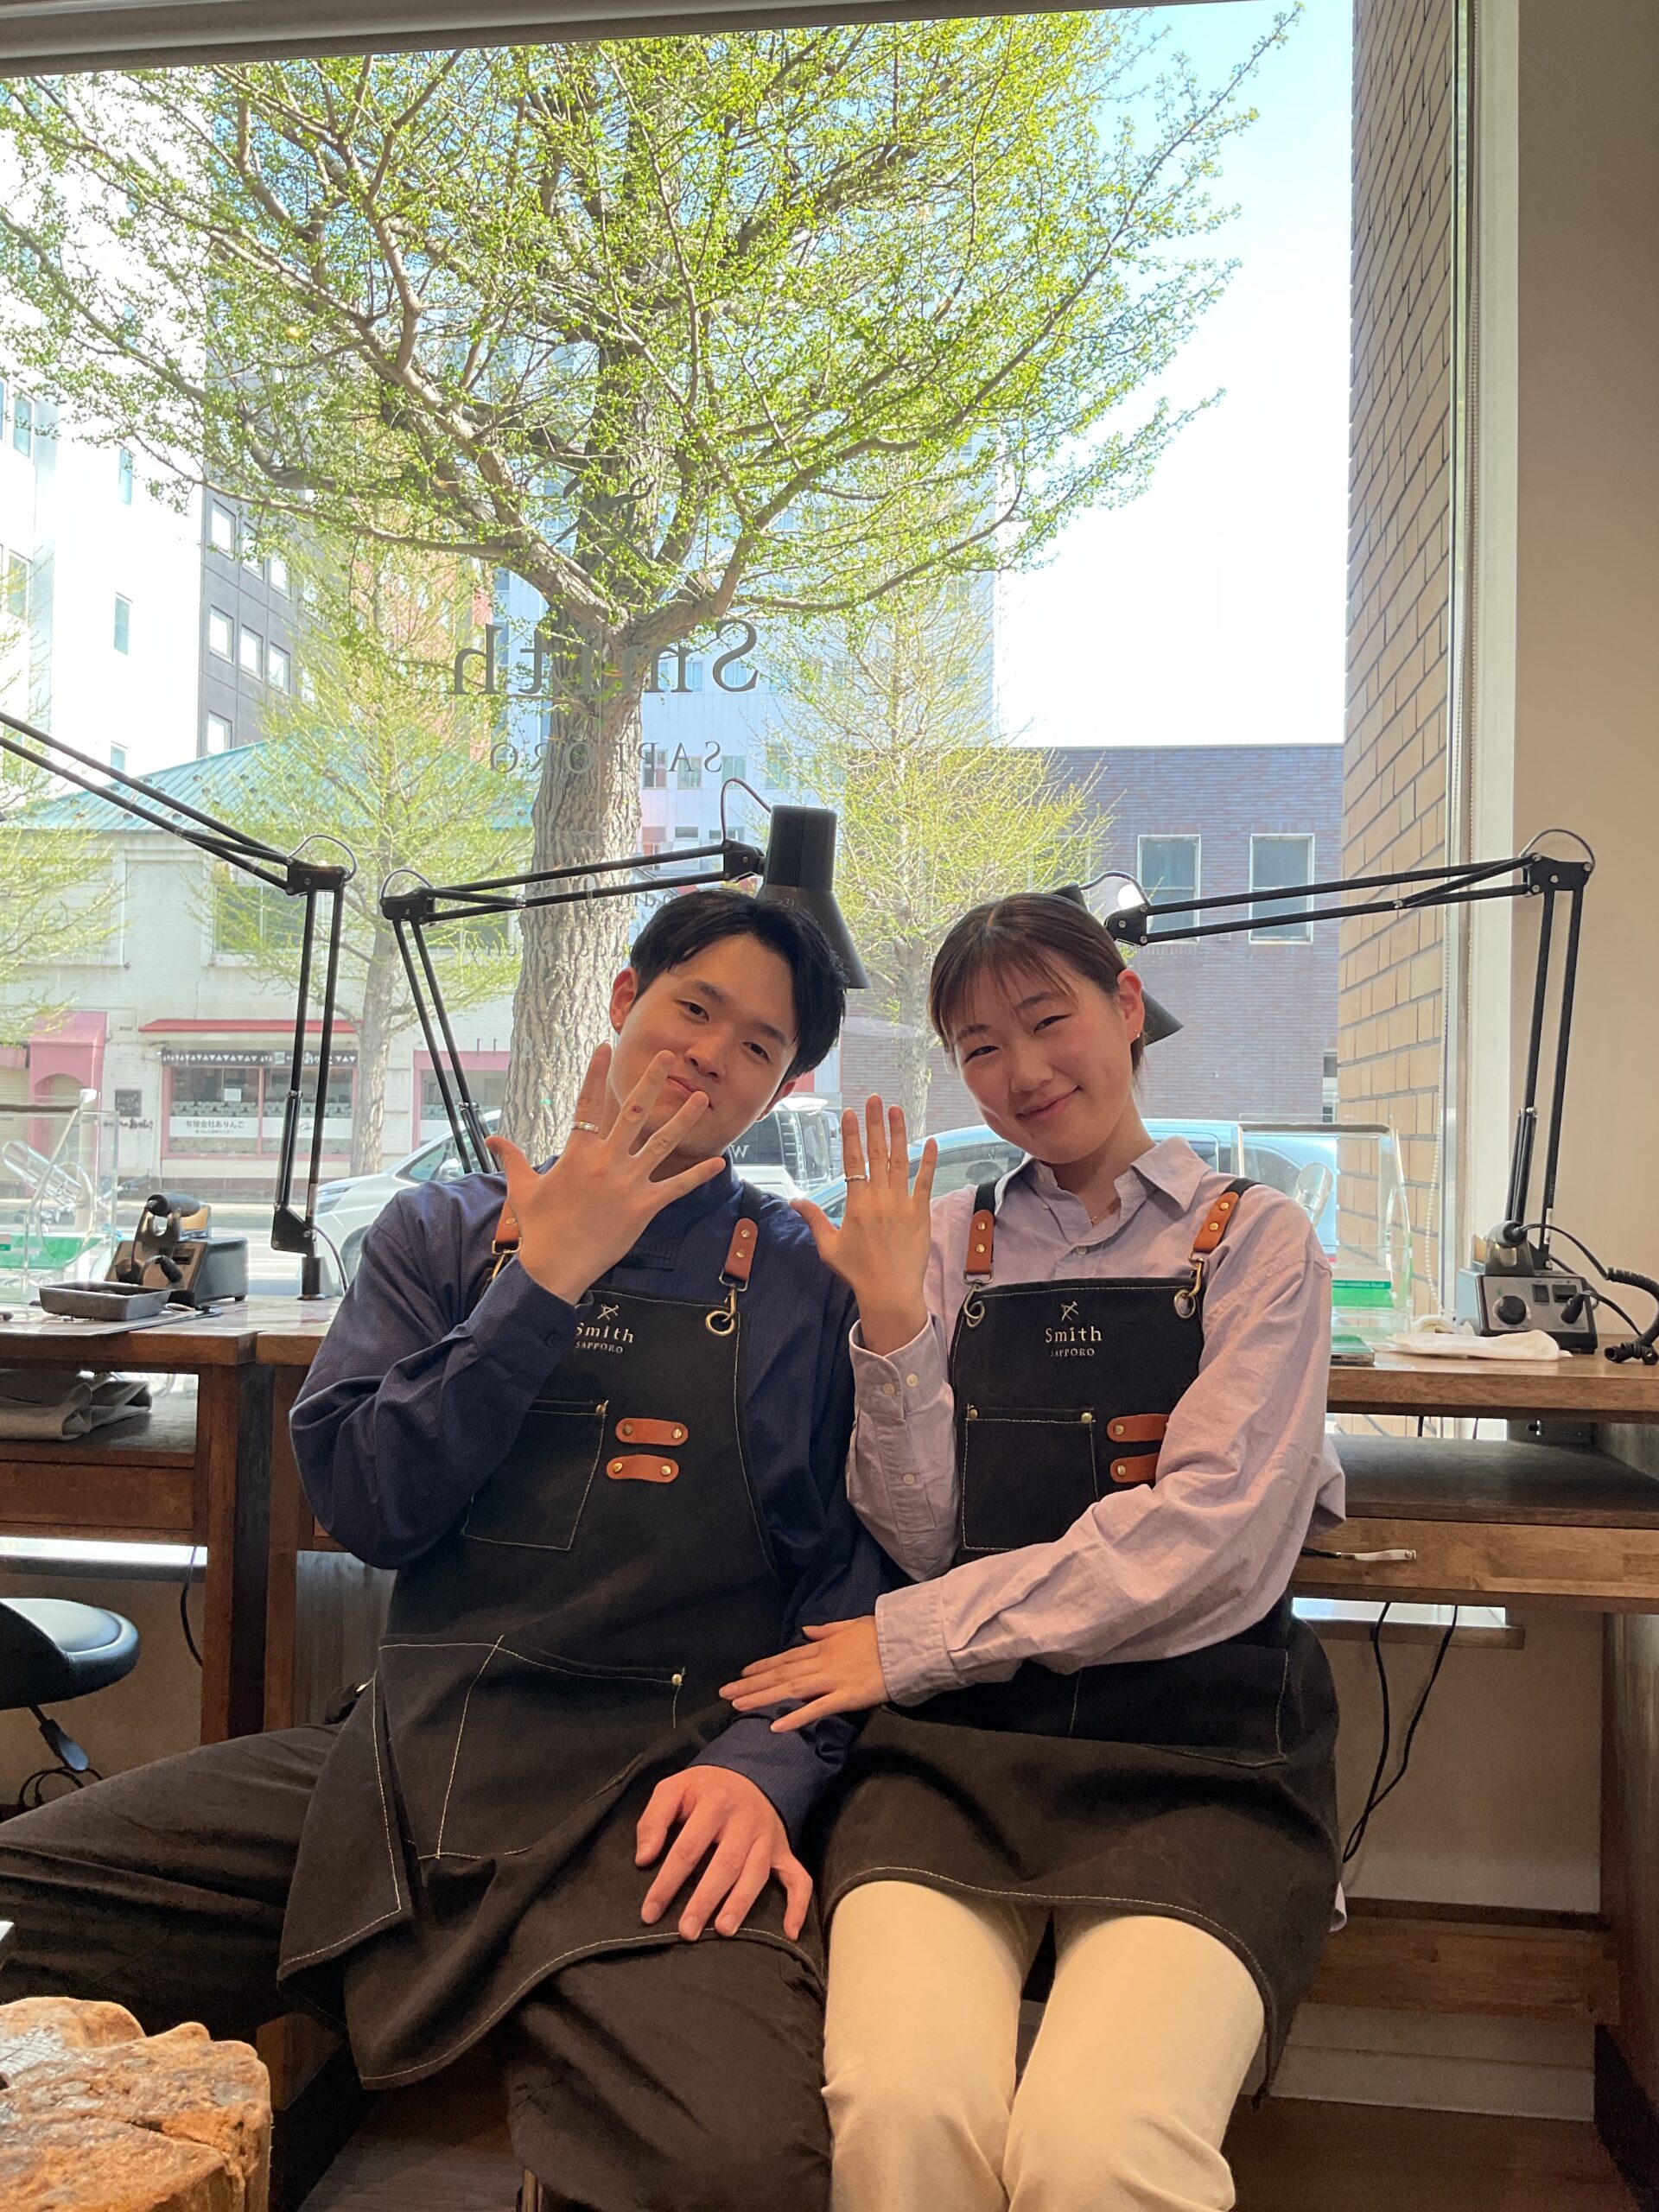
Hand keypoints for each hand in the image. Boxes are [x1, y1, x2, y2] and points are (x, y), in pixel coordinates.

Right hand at [486, 1045, 724, 1305]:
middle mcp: (605, 1162)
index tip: (605, 1048)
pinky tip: (718, 1162)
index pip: (587, 1104)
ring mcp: (628, 1183)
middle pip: (632, 1112)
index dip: (596, 1075)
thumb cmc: (538, 1228)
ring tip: (701, 1098)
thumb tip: (492, 1139)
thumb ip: (511, 1158)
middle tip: (666, 1057)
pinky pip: (676, 1187)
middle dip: (650, 1081)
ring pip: (661, 1143)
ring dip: (683, 1119)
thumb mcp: (521, 1189)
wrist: (555, 1267)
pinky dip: (697, 1175)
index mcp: (577, 1154)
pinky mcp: (644, 1207)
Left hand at [635, 1764, 811, 1940]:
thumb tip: (644, 1858)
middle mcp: (745, 1821)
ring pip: (756, 1874)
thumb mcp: (674, 1788)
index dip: (667, 1882)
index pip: (687, 1848)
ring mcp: (767, 1838)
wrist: (750, 1773)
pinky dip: (797, 1906)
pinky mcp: (783, 1851)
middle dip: (704, 1900)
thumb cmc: (706, 1788)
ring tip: (723, 1930)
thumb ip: (654, 1819)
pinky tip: (790, 1932)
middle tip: (686, 1931)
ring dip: (741, 1903)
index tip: (650, 1912)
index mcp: (715, 1803)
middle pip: (724, 1864)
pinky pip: (799, 1878)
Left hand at [721, 1618, 887, 1733]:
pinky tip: (775, 1726)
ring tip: (737, 1705)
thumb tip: (806, 1631)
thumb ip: (827, 1630)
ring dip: (762, 1698)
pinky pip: (816, 1709)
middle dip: (751, 1684)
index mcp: (822, 1646)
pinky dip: (795, 1717)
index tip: (742, 1673)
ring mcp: (832, 1679)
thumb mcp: (852, 1624)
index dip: (762, 1666)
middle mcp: (821, 1662)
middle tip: (724, 1692)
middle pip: (780, 1674)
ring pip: (790, 1689)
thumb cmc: (882, 1634)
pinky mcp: (846, 1696)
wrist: (906, 1642)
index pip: (785, 1657)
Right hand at [792, 1097, 935, 1355]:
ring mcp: (902, 1204)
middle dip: (875, 1124)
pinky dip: (928, 1162)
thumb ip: (814, 1219)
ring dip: (899, 1134)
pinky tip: (931, 1142)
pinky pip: (925, 1182)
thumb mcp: (829, 1246)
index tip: (850, 1113)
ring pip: (900, 1161)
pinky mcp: (920, 1213)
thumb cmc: (857, 1271)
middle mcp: (879, 1198)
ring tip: (897, 1110)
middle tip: (874, 1099)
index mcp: (856, 1204)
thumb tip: (794, 1200)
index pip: (853, 1161)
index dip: (852, 1135)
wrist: (890, 1292)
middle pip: (876, 1153)